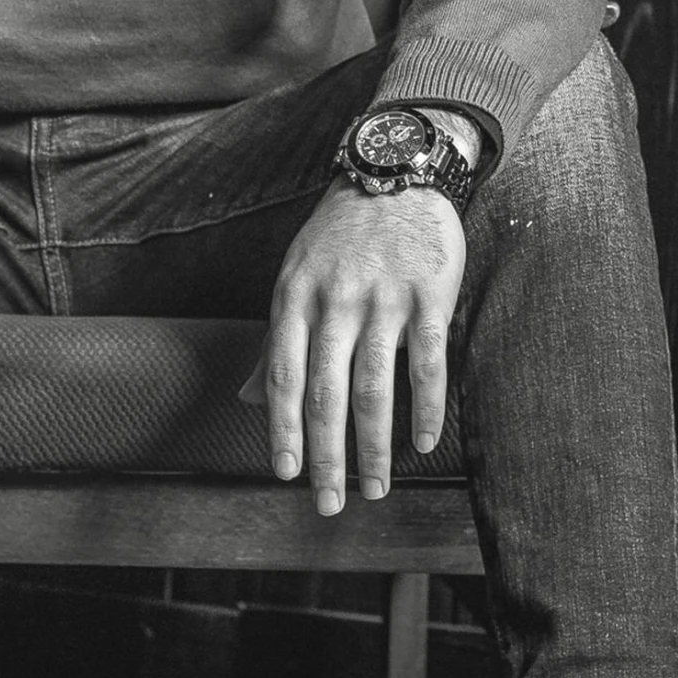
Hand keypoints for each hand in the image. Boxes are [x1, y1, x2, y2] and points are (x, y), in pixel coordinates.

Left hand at [241, 181, 465, 513]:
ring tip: (376, 488)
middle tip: (329, 503)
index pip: (284, 377)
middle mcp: (336, 301)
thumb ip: (276, 343)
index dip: (283, 430)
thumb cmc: (338, 238)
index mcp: (295, 297)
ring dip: (375, 447)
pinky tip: (423, 443)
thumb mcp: (294, 279)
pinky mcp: (430, 295)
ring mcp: (384, 298)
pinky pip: (429, 364)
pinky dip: (427, 409)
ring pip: (375, 387)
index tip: (284, 475)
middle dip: (326, 457)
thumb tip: (247, 402)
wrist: (396, 174)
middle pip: (327, 394)